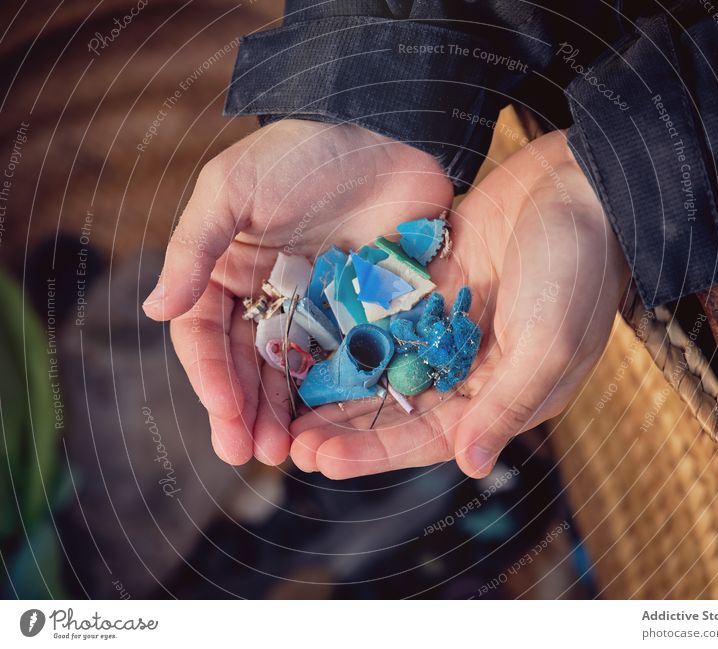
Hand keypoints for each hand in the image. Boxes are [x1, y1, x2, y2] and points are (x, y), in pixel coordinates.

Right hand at [142, 119, 452, 464]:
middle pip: (250, 367)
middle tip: (252, 454)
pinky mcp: (363, 314)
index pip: (207, 336)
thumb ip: (196, 248)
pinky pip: (347, 363)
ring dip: (288, 416)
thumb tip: (153, 309)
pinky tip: (333, 426)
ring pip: (295, 375)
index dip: (211, 377)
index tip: (225, 412)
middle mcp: (270, 299)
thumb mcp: (233, 189)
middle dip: (247, 412)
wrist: (383, 135)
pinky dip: (337, 397)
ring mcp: (318, 310)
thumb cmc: (300, 154)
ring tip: (289, 453)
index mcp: (228, 274)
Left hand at [289, 130, 629, 477]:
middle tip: (291, 441)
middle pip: (399, 408)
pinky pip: (383, 317)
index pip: (431, 437)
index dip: (376, 452)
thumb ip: (506, 404)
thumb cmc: (578, 270)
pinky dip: (350, 330)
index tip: (323, 460)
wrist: (578, 185)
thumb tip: (472, 465)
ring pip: (383, 365)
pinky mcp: (431, 288)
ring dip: (340, 384)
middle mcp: (471, 368)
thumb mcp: (549, 343)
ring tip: (286, 400)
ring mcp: (448, 327)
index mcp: (504, 393)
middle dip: (346, 426)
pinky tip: (307, 339)